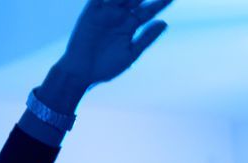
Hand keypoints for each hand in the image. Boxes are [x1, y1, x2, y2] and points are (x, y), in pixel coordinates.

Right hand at [54, 0, 171, 91]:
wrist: (83, 72)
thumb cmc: (107, 67)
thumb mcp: (131, 52)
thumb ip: (147, 37)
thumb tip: (165, 23)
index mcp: (130, 27)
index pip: (148, 11)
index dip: (160, 4)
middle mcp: (119, 17)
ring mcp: (106, 13)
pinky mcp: (91, 12)